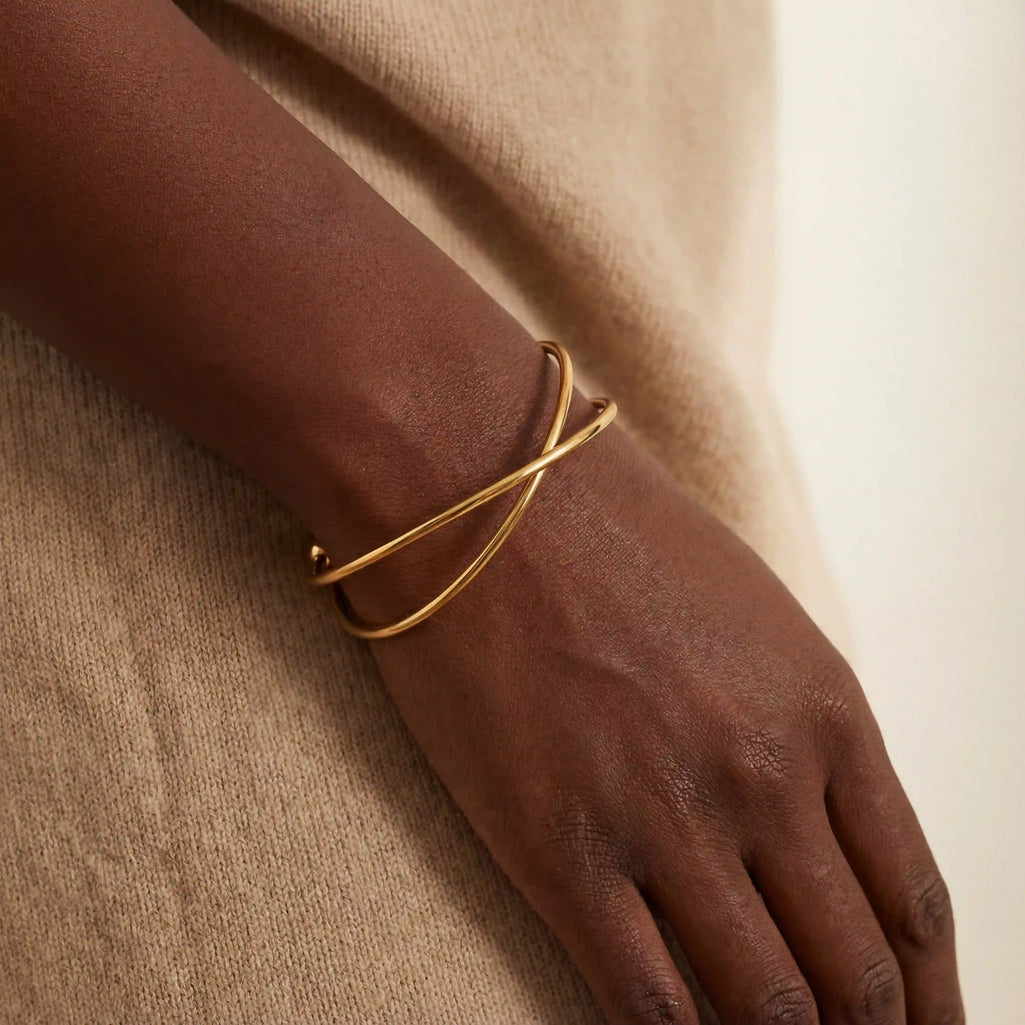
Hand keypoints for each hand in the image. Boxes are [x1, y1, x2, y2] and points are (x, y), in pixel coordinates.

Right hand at [354, 412, 963, 1024]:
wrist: (477, 484)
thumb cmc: (609, 531)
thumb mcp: (746, 612)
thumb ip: (795, 723)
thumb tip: (814, 833)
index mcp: (821, 710)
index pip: (910, 900)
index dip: (932, 995)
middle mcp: (761, 776)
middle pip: (853, 976)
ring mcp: (662, 819)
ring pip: (760, 1008)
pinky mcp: (558, 848)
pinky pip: (641, 1002)